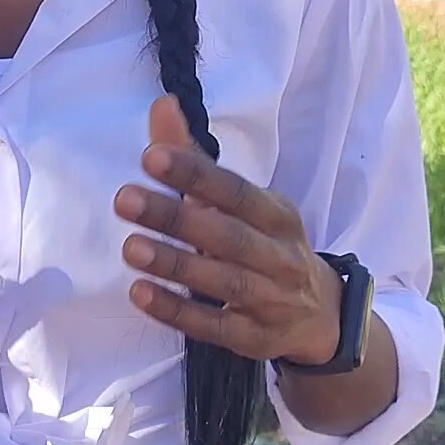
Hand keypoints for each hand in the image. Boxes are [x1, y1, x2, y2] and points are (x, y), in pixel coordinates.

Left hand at [113, 97, 341, 367]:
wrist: (321, 318)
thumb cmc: (267, 247)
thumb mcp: (244, 205)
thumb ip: (196, 159)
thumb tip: (162, 104)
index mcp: (278, 215)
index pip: (236, 191)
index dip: (195, 173)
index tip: (150, 156)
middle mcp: (281, 256)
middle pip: (228, 235)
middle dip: (175, 215)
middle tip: (124, 199)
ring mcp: (272, 301)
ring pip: (224, 281)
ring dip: (176, 264)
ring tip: (129, 247)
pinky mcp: (255, 339)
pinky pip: (216, 326)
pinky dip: (178, 311)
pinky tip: (140, 294)